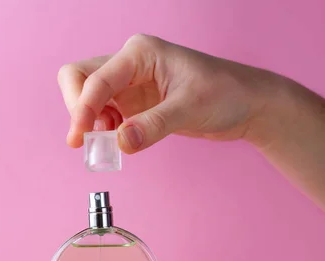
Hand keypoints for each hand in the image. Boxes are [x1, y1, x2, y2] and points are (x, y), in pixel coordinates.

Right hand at [58, 34, 279, 152]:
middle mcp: (129, 64)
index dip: (82, 108)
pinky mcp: (132, 103)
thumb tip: (120, 143)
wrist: (247, 104)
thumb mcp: (190, 109)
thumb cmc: (226, 93)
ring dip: (88, 121)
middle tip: (86, 140)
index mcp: (140, 53)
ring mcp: (128, 83)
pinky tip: (117, 142)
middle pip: (79, 78)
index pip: (95, 78)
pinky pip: (102, 114)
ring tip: (105, 144)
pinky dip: (101, 130)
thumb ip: (153, 125)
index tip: (80, 138)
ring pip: (86, 96)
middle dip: (77, 108)